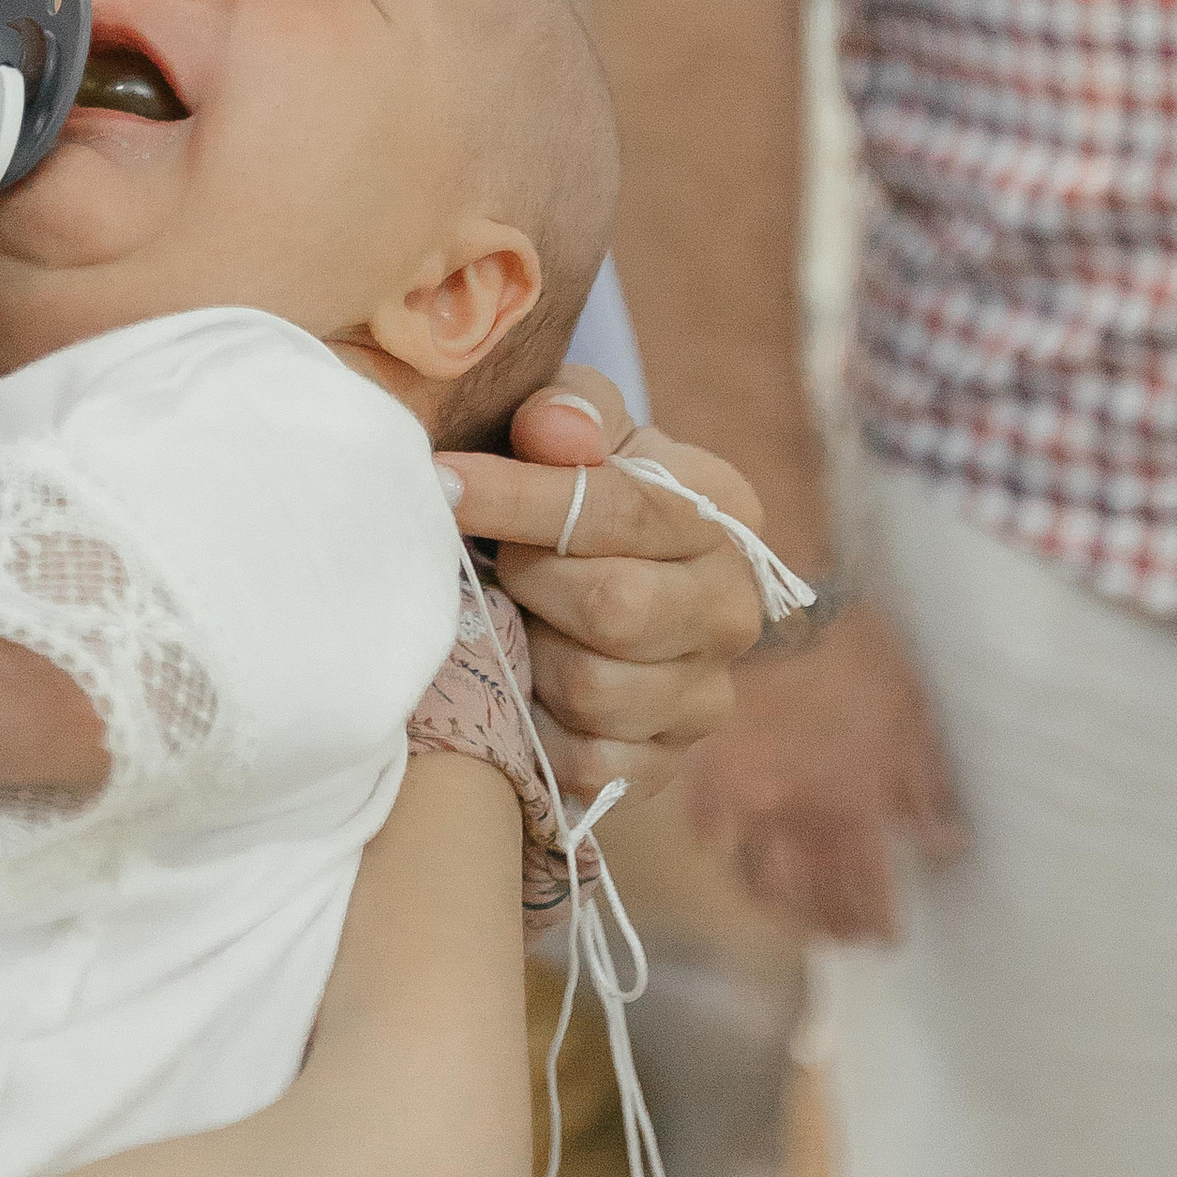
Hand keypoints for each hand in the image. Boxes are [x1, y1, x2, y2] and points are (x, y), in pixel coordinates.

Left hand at [435, 374, 770, 806]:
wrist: (576, 583)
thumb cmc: (565, 486)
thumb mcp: (569, 426)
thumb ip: (566, 411)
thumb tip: (554, 429)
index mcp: (722, 511)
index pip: (623, 510)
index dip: (522, 497)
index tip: (442, 482)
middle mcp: (734, 607)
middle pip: (618, 609)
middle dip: (531, 583)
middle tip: (495, 560)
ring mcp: (708, 695)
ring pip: (596, 691)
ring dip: (530, 655)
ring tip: (516, 618)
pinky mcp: (665, 765)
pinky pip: (588, 761)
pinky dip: (537, 727)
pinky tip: (523, 682)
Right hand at [680, 598, 966, 943]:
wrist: (771, 606)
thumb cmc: (853, 653)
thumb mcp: (910, 713)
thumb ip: (924, 786)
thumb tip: (946, 842)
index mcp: (855, 808)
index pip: (870, 891)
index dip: (879, 923)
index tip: (886, 938)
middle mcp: (799, 821)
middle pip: (816, 900)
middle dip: (836, 927)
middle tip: (847, 937)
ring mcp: (744, 804)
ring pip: (761, 883)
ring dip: (784, 908)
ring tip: (796, 913)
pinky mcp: (703, 779)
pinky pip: (710, 837)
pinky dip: (726, 853)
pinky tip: (735, 853)